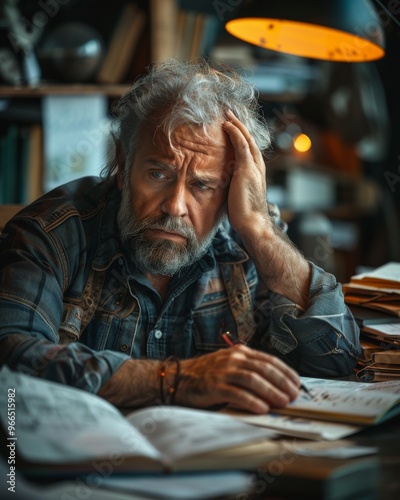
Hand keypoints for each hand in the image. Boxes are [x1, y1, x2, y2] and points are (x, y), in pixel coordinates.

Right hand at [176, 345, 300, 413]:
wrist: (179, 377)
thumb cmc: (207, 374)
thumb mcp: (230, 365)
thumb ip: (249, 371)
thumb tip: (276, 386)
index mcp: (240, 352)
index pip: (269, 360)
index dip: (285, 372)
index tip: (297, 383)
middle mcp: (233, 359)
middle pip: (264, 369)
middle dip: (282, 382)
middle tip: (294, 395)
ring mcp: (223, 371)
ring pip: (253, 379)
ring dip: (271, 391)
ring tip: (283, 402)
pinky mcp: (214, 386)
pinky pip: (236, 393)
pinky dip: (251, 401)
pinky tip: (262, 409)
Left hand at [222, 110, 269, 236]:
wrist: (252, 223)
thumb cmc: (243, 215)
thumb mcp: (237, 195)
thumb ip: (232, 185)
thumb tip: (222, 184)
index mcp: (255, 172)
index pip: (249, 149)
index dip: (240, 137)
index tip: (230, 127)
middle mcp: (258, 167)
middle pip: (249, 140)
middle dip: (239, 126)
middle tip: (228, 114)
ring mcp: (254, 167)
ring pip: (246, 139)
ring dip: (236, 125)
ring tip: (226, 114)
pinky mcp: (247, 169)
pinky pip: (241, 145)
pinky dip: (234, 132)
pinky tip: (227, 125)